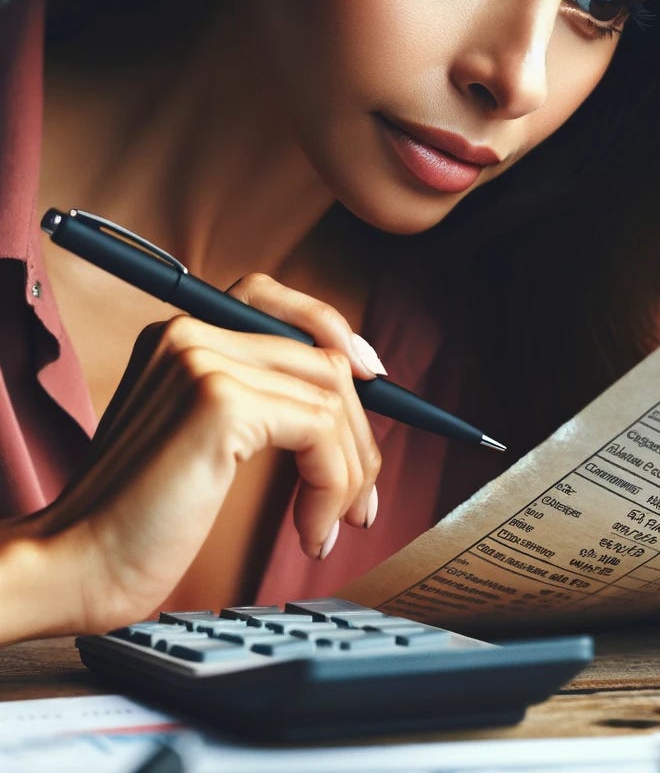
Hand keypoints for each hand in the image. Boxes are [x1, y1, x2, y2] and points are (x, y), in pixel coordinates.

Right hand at [2, 274, 384, 639]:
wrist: (76, 566)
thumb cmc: (140, 517)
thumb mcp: (205, 438)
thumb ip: (260, 397)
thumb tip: (354, 383)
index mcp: (180, 335)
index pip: (279, 303)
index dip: (336, 332)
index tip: (374, 380)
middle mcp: (190, 333)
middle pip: (323, 359)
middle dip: (360, 433)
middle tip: (364, 498)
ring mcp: (204, 361)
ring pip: (332, 399)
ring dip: (351, 471)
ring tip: (334, 522)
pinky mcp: (221, 402)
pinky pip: (321, 431)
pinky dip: (333, 485)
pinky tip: (311, 530)